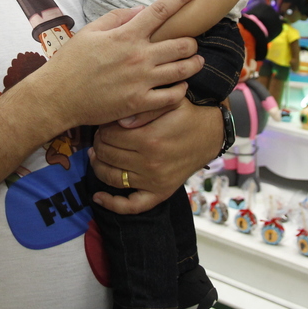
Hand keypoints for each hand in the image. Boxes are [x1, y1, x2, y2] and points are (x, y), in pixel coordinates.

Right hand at [29, 0, 203, 130]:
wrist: (56, 98)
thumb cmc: (70, 63)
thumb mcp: (90, 32)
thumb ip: (117, 18)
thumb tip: (141, 10)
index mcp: (125, 36)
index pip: (160, 10)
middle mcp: (137, 57)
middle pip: (182, 44)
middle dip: (193, 41)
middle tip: (192, 43)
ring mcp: (141, 81)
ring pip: (183, 70)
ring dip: (193, 64)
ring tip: (195, 62)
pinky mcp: (139, 104)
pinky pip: (172, 97)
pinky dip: (181, 90)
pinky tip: (179, 86)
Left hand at [89, 100, 222, 213]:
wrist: (211, 134)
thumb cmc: (188, 115)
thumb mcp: (170, 102)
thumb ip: (144, 109)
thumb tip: (119, 122)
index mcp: (149, 140)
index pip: (108, 136)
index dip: (102, 128)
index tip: (105, 124)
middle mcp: (150, 164)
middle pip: (107, 155)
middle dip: (99, 144)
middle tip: (101, 137)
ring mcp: (154, 181)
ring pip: (112, 178)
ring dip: (98, 166)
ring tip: (96, 155)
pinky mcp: (160, 192)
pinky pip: (132, 206)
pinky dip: (112, 204)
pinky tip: (98, 197)